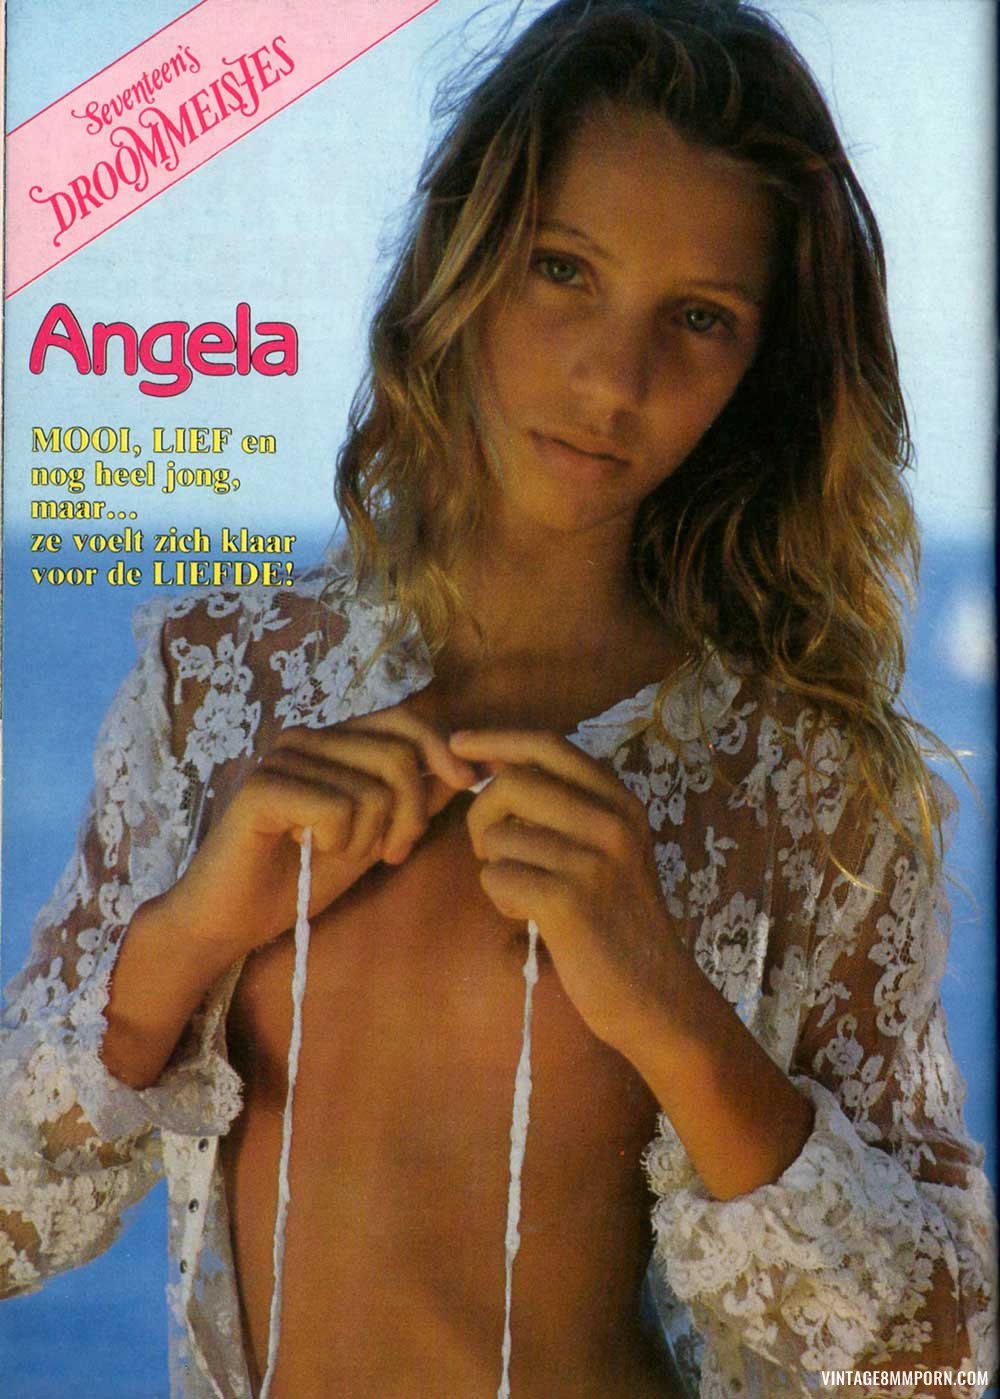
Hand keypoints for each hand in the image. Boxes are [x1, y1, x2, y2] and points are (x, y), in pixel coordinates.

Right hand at [160, 702, 477, 962]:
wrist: (230, 919)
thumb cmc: (301, 876)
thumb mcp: (376, 835)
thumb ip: (417, 799)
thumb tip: (476, 767)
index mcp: (333, 741)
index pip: (404, 721)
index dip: (445, 749)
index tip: (472, 784)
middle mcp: (307, 737)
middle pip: (398, 754)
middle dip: (411, 813)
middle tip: (392, 853)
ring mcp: (282, 758)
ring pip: (373, 788)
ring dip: (370, 836)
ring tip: (340, 853)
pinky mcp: (261, 788)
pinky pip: (337, 808)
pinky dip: (337, 840)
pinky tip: (311, 850)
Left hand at [450, 728, 675, 1056]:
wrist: (654, 992)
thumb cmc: (615, 919)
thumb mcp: (608, 849)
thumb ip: (565, 806)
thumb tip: (496, 766)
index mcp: (621, 801)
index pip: (547, 746)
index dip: (496, 739)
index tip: (457, 744)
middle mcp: (612, 822)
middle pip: (512, 783)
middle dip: (482, 814)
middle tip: (490, 851)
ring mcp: (593, 860)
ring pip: (499, 835)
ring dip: (495, 866)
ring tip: (525, 894)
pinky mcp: (569, 900)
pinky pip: (496, 876)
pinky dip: (499, 897)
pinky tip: (527, 916)